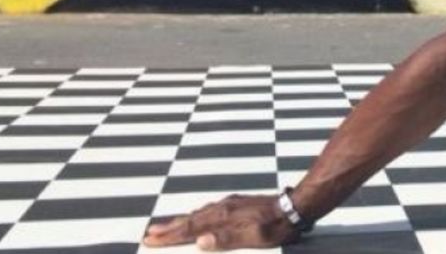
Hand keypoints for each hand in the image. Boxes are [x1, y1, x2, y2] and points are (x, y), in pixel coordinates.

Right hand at [142, 194, 299, 249]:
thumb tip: (201, 241)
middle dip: (169, 228)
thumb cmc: (277, 226)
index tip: (151, 239)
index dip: (170, 236)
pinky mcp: (238, 203)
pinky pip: (209, 210)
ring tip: (166, 225)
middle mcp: (223, 208)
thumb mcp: (254, 238)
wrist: (295, 206)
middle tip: (149, 233)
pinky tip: (197, 217)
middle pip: (190, 219)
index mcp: (224, 218)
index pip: (190, 229)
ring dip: (181, 220)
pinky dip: (196, 215)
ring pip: (199, 213)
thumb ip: (227, 240)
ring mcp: (230, 204)